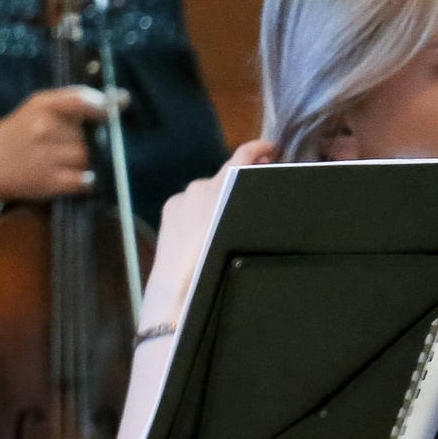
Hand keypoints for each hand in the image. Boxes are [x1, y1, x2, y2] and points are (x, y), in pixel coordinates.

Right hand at [0, 86, 122, 201]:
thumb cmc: (16, 134)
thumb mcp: (38, 108)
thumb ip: (76, 101)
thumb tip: (123, 99)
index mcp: (43, 104)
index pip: (85, 100)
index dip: (107, 105)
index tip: (119, 107)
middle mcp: (45, 128)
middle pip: (92, 133)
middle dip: (94, 139)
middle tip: (77, 144)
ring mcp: (47, 156)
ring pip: (90, 157)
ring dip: (89, 161)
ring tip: (71, 161)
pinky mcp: (50, 181)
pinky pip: (85, 180)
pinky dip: (85, 181)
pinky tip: (73, 177)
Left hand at [141, 139, 278, 334]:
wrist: (178, 290)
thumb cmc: (217, 262)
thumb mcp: (243, 230)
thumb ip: (248, 205)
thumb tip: (251, 198)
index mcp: (219, 186)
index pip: (242, 156)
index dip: (258, 148)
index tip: (270, 148)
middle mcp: (198, 186)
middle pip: (224, 176)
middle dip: (239, 181)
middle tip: (255, 192)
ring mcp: (179, 200)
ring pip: (205, 193)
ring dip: (217, 198)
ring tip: (227, 222)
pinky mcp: (167, 213)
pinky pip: (189, 206)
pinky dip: (200, 211)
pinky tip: (205, 232)